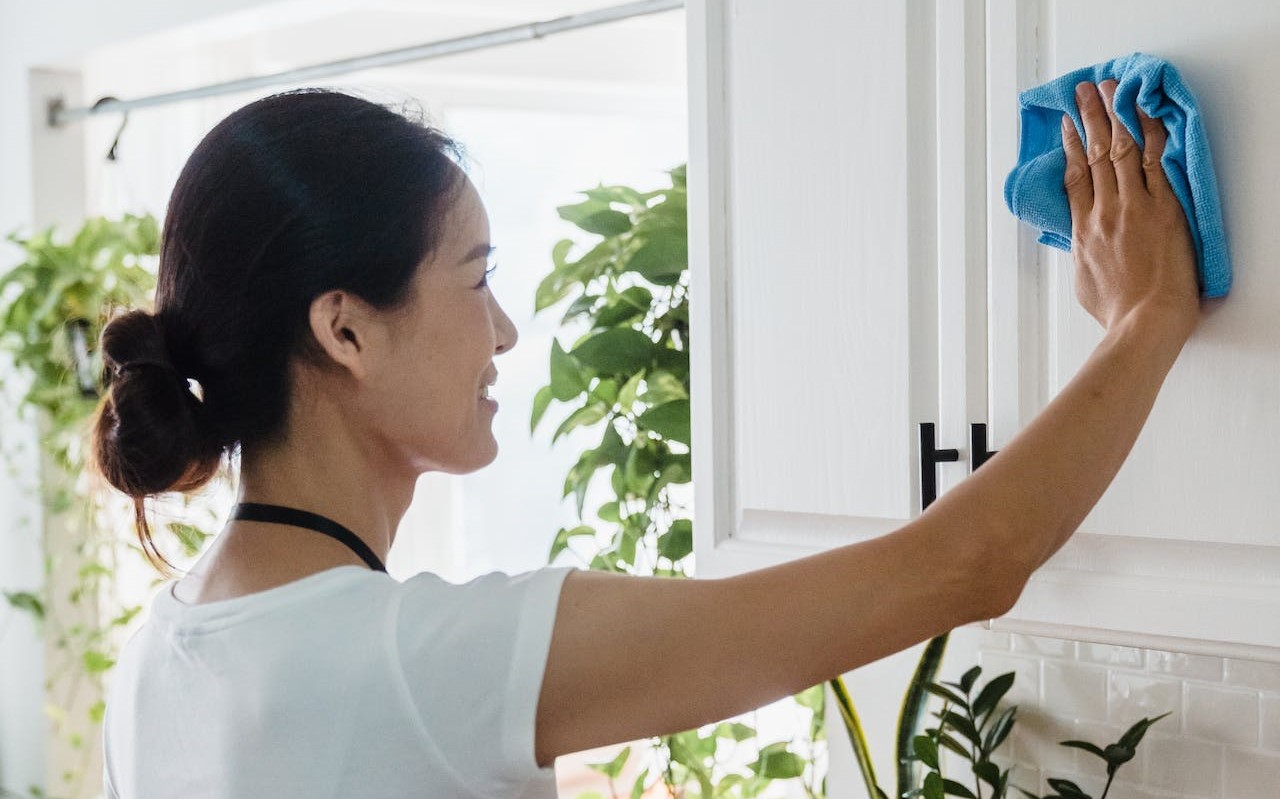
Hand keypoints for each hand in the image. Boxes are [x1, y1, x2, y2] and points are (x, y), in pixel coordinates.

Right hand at [1062, 79, 1200, 338]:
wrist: (1144, 321)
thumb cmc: (1117, 311)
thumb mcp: (1084, 280)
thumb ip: (1082, 254)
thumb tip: (1082, 245)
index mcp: (1083, 231)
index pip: (1075, 177)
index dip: (1071, 147)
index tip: (1068, 126)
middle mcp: (1104, 212)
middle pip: (1095, 155)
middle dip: (1089, 118)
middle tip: (1085, 92)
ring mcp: (1134, 207)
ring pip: (1122, 151)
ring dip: (1115, 115)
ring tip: (1110, 90)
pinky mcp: (1163, 209)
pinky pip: (1155, 163)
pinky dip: (1149, 135)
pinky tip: (1144, 114)